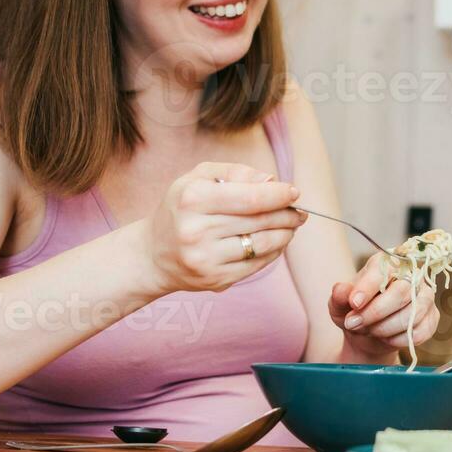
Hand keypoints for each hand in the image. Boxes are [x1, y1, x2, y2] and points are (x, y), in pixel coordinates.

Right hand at [145, 161, 306, 294]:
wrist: (152, 254)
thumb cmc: (181, 208)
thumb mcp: (198, 178)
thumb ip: (236, 172)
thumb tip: (272, 180)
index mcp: (192, 199)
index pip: (250, 197)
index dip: (279, 195)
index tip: (294, 192)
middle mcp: (196, 230)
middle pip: (260, 221)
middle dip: (287, 214)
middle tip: (299, 211)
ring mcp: (205, 259)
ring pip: (262, 245)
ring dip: (285, 234)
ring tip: (291, 226)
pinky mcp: (214, 280)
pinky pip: (257, 265)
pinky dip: (273, 252)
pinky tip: (276, 242)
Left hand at [329, 253, 441, 355]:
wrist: (368, 335)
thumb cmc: (355, 312)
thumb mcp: (339, 304)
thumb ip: (340, 295)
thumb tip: (342, 290)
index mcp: (387, 264)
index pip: (384, 270)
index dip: (368, 287)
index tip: (354, 304)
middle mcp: (411, 276)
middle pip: (402, 291)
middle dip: (375, 312)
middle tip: (354, 323)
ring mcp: (425, 296)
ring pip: (413, 313)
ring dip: (385, 328)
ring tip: (369, 331)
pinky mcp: (431, 317)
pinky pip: (420, 331)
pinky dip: (399, 340)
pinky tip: (386, 338)